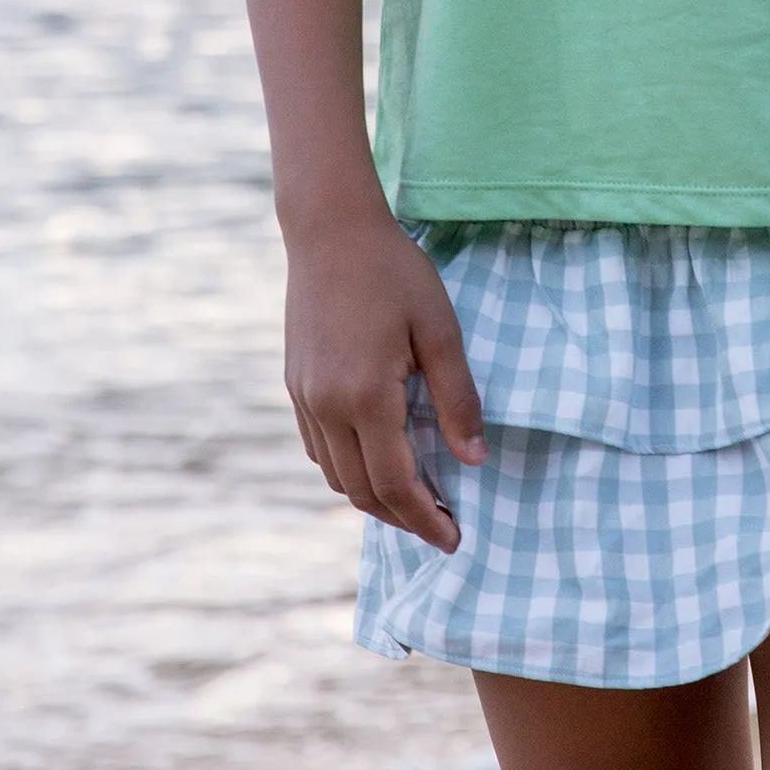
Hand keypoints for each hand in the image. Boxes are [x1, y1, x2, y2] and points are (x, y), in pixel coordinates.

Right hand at [283, 213, 487, 550]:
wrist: (330, 229)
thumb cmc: (395, 272)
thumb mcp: (440, 330)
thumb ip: (457, 398)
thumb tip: (474, 461)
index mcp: (366, 396)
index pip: (396, 484)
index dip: (426, 520)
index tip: (454, 539)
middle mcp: (327, 406)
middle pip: (363, 492)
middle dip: (403, 519)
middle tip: (441, 526)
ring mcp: (305, 397)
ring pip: (336, 476)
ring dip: (374, 498)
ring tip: (414, 499)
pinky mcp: (296, 385)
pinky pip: (319, 449)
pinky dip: (348, 469)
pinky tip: (376, 459)